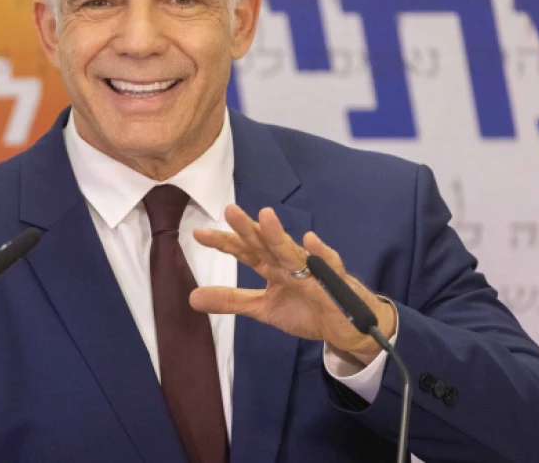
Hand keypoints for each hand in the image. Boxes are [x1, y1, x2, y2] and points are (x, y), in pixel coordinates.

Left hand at [191, 205, 396, 364]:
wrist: (346, 327)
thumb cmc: (307, 309)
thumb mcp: (264, 308)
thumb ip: (232, 301)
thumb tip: (192, 297)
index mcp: (271, 267)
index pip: (245, 250)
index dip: (224, 242)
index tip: (198, 233)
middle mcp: (289, 263)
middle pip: (265, 244)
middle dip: (248, 229)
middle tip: (229, 210)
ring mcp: (312, 269)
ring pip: (293, 251)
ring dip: (279, 235)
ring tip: (265, 216)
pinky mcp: (335, 281)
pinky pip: (329, 266)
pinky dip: (322, 254)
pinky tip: (312, 241)